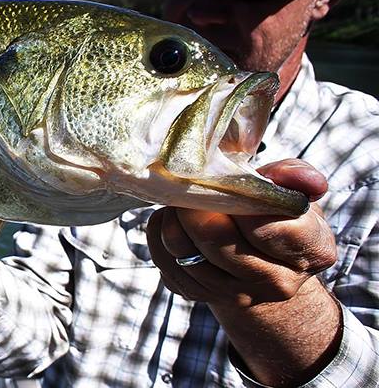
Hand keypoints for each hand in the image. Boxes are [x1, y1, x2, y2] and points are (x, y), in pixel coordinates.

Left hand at [145, 159, 335, 307]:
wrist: (262, 266)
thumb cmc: (278, 218)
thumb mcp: (294, 194)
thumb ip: (295, 177)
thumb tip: (306, 178)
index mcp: (310, 252)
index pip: (267, 227)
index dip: (240, 200)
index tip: (228, 180)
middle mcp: (275, 283)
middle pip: (216, 239)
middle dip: (196, 204)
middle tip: (191, 180)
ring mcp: (233, 294)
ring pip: (184, 250)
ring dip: (174, 216)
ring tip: (182, 198)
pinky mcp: (196, 294)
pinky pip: (164, 259)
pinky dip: (160, 232)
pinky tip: (172, 219)